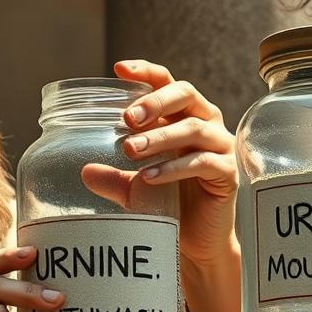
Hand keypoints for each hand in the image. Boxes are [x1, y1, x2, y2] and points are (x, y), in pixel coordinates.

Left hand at [80, 60, 237, 267]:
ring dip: (159, 137)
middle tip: (127, 117)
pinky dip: (174, 167)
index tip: (119, 69)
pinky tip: (150, 177)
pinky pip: (202, 162)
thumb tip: (84, 171)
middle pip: (185, 94)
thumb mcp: (134, 188)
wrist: (196, 241)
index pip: (167, 83)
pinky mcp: (227, 172)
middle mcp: (206, 124)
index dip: (146, 71)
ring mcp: (220, 146)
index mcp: (183, 116)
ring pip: (192, 128)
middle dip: (155, 101)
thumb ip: (113, 177)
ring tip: (130, 150)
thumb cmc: (169, 205)